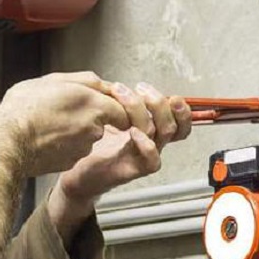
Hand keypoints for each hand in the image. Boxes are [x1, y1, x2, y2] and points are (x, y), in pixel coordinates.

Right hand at [0, 72, 148, 176]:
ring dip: (76, 128)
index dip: (115, 105)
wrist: (8, 143)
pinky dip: (66, 143)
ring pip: (88, 135)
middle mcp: (93, 128)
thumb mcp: (52, 80)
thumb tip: (102, 84)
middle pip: (104, 121)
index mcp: (93, 104)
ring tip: (52, 120)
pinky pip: (75, 149)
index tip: (106, 102)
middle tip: (67, 107)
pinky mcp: (71, 161)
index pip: (123, 109)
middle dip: (92, 114)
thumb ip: (85, 80)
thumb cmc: (25, 109)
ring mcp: (83, 147)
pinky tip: (48, 136)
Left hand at [57, 84, 192, 200]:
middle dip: (159, 102)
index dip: (182, 109)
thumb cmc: (92, 146)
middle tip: (140, 88)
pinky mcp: (132, 169)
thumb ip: (120, 102)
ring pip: (161, 134)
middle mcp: (150, 143)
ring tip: (123, 96)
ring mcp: (142, 156)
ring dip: (143, 110)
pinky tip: (132, 132)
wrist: (76, 174)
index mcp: (149, 131)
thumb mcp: (107, 116)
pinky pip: (152, 160)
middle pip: (173, 125)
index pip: (179, 122)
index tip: (169, 94)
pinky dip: (147, 144)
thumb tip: (123, 84)